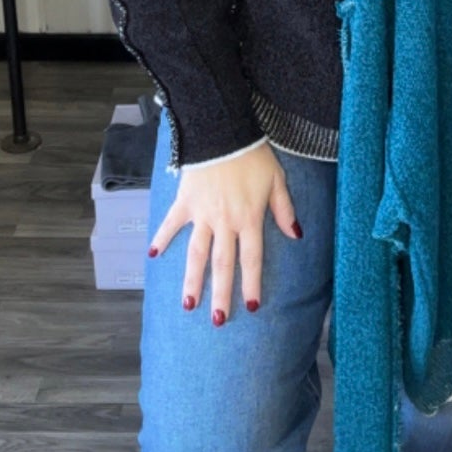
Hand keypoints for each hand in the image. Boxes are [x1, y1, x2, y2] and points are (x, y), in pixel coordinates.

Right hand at [148, 140, 299, 323]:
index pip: (251, 259)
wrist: (223, 131)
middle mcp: (225, 222)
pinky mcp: (185, 202)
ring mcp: (203, 214)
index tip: (250, 307)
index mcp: (250, 219)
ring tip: (188, 305)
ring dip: (192, 280)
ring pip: (197, 253)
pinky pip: (172, 224)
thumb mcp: (277, 180)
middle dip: (220, 294)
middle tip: (217, 320)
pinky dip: (162, 238)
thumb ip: (284, 210)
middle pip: (222, 264)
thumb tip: (297, 235)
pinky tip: (154, 255)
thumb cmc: (253, 155)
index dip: (251, 283)